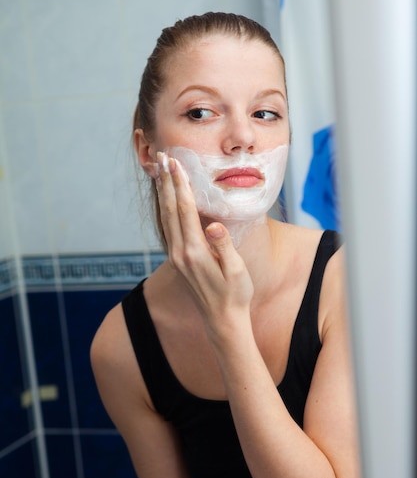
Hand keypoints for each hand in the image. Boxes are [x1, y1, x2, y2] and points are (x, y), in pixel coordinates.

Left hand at [155, 152, 253, 326]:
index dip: (181, 185)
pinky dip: (166, 209)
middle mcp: (180, 253)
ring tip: (161, 172)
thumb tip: (214, 225)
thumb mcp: (236, 272)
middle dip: (167, 182)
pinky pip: (168, 228)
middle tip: (164, 157)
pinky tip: (167, 200)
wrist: (222, 321)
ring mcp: (176, 257)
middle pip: (171, 210)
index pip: (185, 210)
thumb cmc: (235, 295)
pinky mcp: (177, 261)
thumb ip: (224, 247)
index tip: (176, 163)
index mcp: (195, 252)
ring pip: (166, 218)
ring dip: (164, 193)